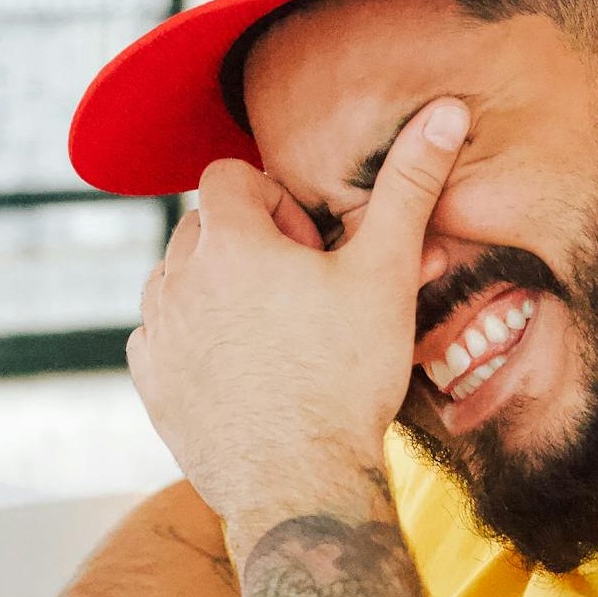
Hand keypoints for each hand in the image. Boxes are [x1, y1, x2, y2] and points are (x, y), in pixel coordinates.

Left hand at [127, 97, 470, 530]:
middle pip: (204, 228)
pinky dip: (194, 344)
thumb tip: (447, 110)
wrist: (301, 486)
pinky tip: (243, 376)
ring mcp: (156, 331)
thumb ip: (409, 188)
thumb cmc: (346, 381)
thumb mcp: (386, 277)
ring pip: (178, 281)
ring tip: (273, 340)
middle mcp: (175, 275)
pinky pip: (161, 337)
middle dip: (247, 249)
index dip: (277, 207)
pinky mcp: (150, 382)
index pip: (232, 177)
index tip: (311, 254)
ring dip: (217, 294)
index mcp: (228, 237)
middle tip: (302, 301)